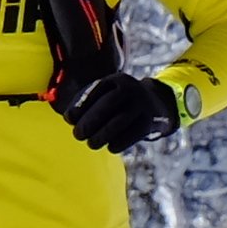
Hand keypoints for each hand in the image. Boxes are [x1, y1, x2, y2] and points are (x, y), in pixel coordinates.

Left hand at [62, 72, 182, 153]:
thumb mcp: (108, 94)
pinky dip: (119, 143)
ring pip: (120, 121)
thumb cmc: (121, 103)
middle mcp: (132, 89)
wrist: (157, 104)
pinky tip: (110, 147)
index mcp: (117, 80)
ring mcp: (143, 104)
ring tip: (91, 143)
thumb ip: (88, 103)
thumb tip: (70, 118)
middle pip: (108, 104)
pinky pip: (133, 134)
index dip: (81, 104)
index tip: (68, 118)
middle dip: (89, 121)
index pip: (97, 89)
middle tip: (78, 135)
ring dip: (102, 135)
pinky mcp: (150, 121)